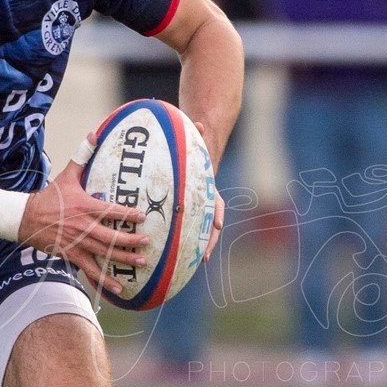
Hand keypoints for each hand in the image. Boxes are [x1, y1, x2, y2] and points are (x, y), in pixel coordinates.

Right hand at [22, 162, 150, 295]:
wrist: (25, 218)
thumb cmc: (49, 197)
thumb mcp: (67, 176)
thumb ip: (82, 156)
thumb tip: (93, 134)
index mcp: (84, 207)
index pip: (109, 210)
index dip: (126, 214)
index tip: (142, 216)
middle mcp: (82, 226)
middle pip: (110, 236)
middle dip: (130, 240)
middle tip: (147, 242)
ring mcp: (77, 243)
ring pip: (104, 253)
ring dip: (123, 259)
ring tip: (141, 262)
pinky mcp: (71, 255)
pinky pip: (90, 269)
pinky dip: (103, 280)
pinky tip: (118, 288)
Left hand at [192, 120, 226, 261]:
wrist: (197, 161)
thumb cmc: (194, 152)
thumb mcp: (196, 145)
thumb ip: (198, 135)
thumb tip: (199, 122)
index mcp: (210, 191)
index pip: (217, 205)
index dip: (217, 216)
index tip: (217, 226)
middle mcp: (206, 205)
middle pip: (210, 227)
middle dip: (208, 242)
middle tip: (203, 257)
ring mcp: (198, 212)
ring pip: (200, 233)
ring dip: (196, 248)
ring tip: (191, 264)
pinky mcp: (187, 215)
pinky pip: (185, 230)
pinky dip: (181, 241)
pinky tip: (169, 255)